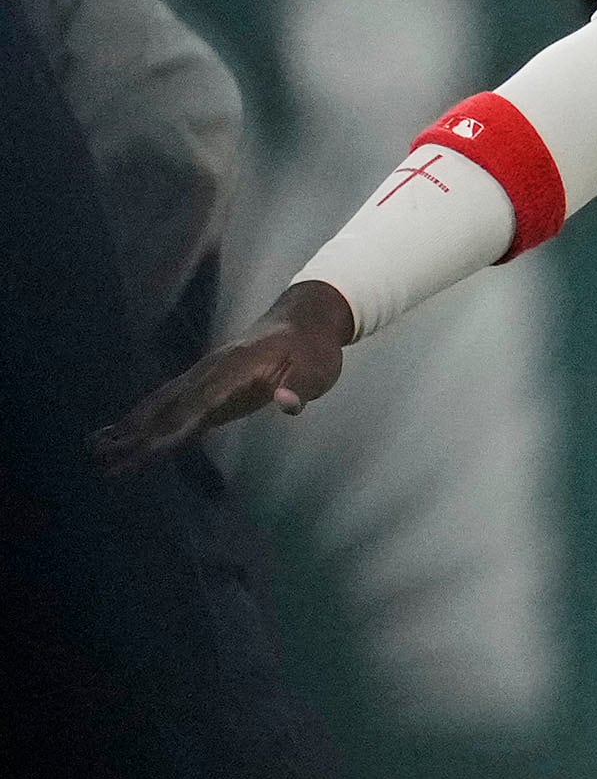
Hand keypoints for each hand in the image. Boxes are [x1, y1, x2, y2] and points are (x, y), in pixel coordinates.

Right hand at [94, 281, 357, 471]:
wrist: (304, 319)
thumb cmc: (312, 348)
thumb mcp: (317, 368)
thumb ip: (300, 386)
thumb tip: (287, 405)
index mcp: (234, 370)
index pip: (198, 405)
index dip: (173, 428)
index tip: (147, 450)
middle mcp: (210, 373)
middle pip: (168, 407)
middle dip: (136, 434)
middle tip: (103, 459)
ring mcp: (205, 377)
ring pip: (161, 405)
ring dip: (130, 427)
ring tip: (97, 448)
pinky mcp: (209, 387)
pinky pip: (172, 405)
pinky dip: (146, 420)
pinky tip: (126, 434)